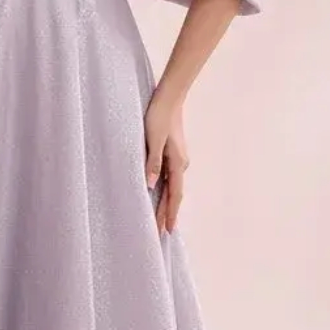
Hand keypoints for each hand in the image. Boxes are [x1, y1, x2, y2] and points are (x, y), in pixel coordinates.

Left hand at [144, 91, 188, 234]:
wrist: (169, 98)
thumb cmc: (159, 116)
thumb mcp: (153, 140)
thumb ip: (152, 163)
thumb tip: (150, 186)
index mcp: (177, 163)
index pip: (174, 195)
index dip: (170, 213)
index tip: (167, 230)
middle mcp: (180, 164)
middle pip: (173, 194)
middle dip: (166, 213)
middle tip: (160, 232)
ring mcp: (177, 159)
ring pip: (171, 187)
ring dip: (165, 203)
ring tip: (159, 219)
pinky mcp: (172, 153)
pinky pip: (169, 177)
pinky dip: (164, 190)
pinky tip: (158, 194)